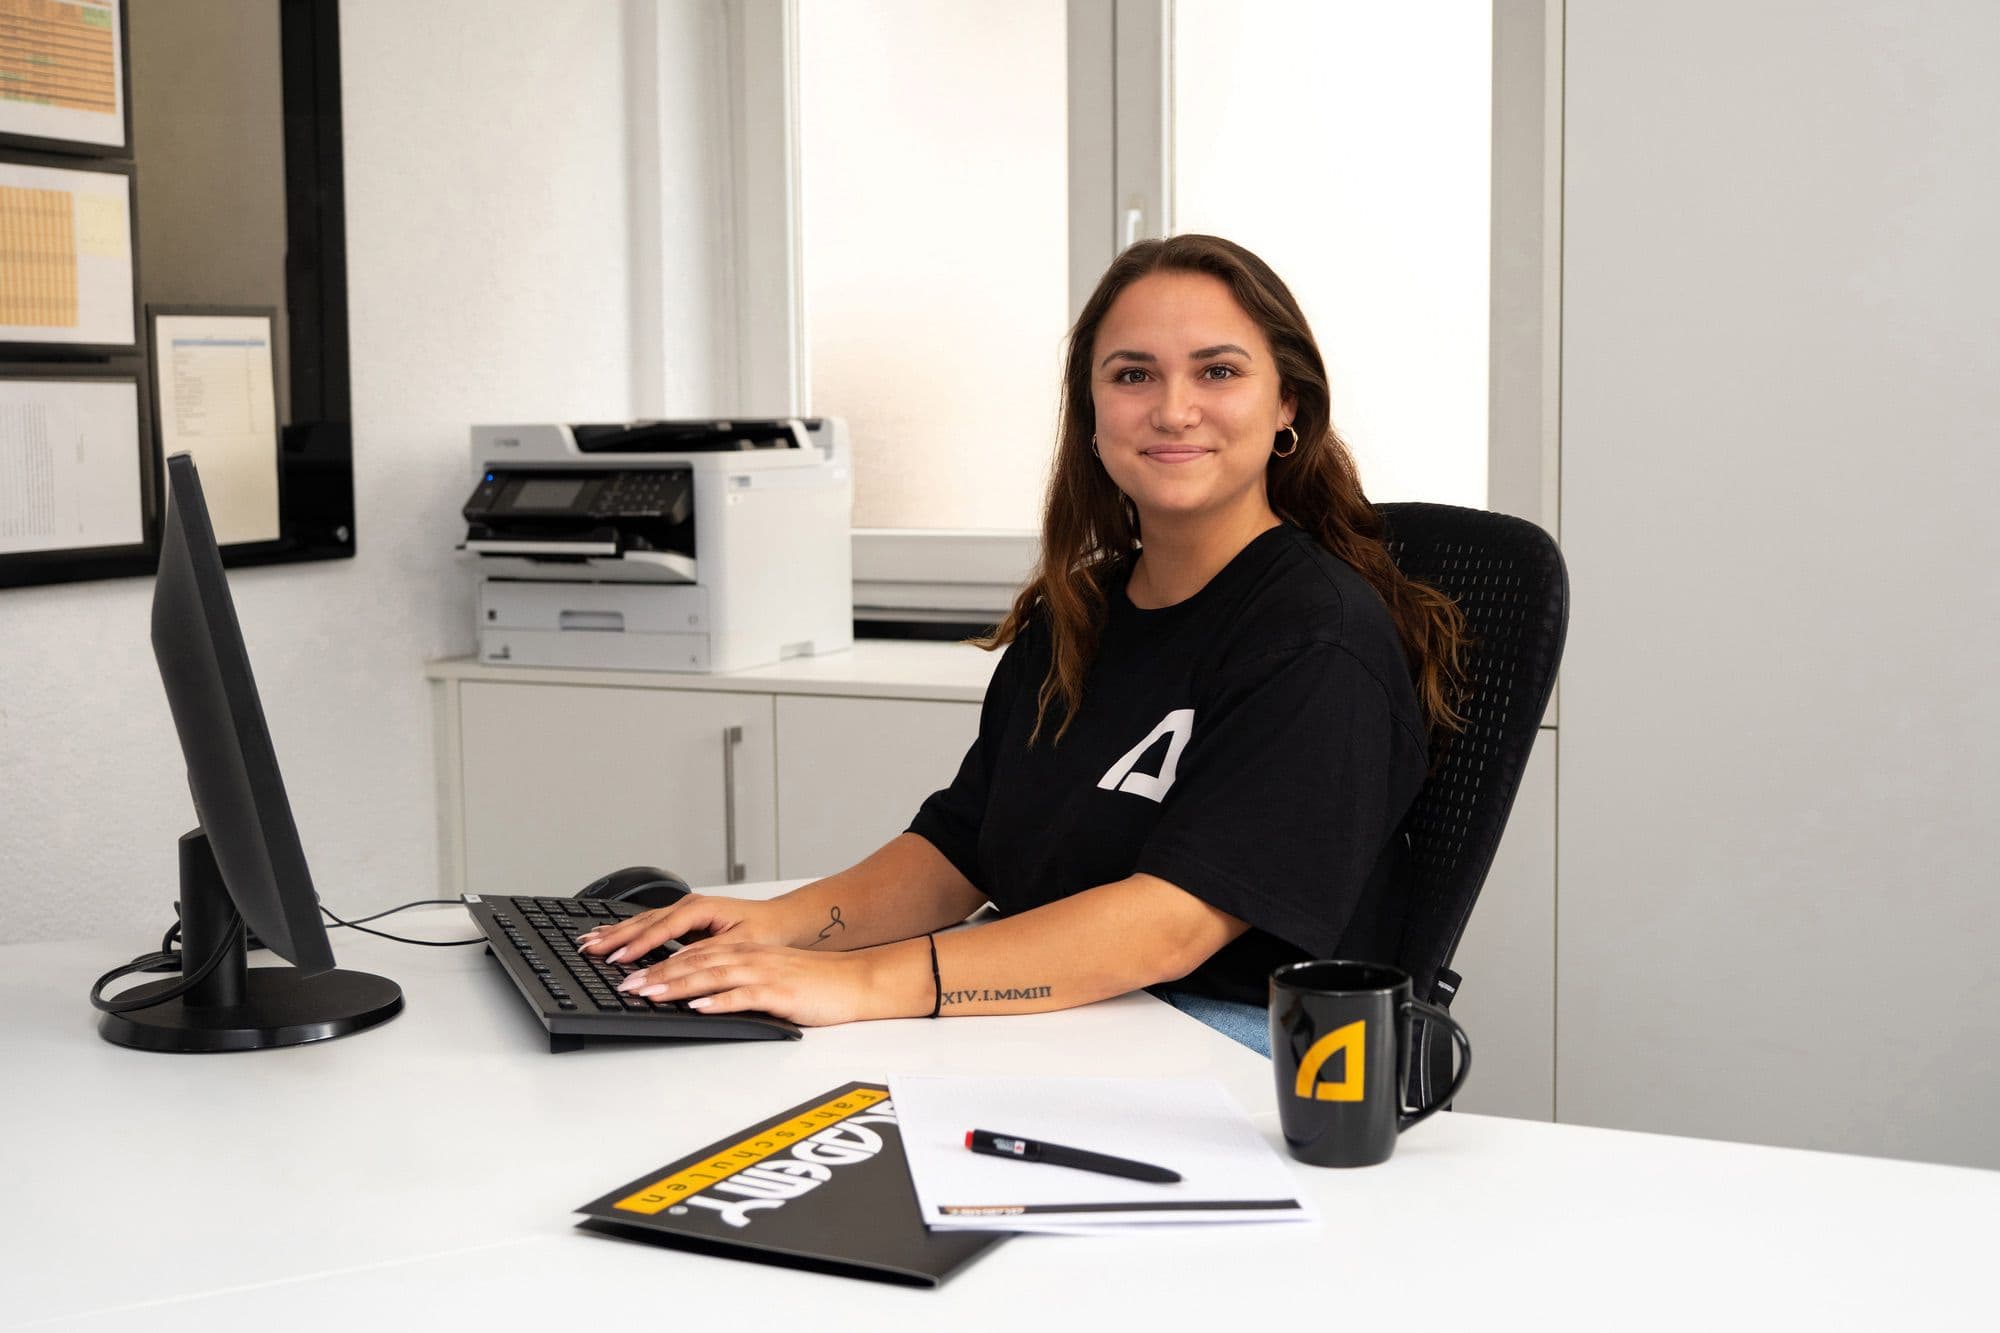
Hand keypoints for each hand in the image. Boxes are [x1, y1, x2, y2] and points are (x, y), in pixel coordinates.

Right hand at [575, 893, 800, 965]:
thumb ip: (707, 952)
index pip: (662, 929)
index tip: (618, 959)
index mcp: (701, 908)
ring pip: (642, 922)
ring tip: (589, 942)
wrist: (780, 921)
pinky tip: (610, 935)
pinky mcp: (682, 921)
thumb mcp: (740, 943)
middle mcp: (688, 906)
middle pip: (645, 923)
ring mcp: (683, 911)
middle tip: (589, 950)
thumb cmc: (765, 930)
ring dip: (615, 933)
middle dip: (615, 937)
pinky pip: (649, 926)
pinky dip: (627, 932)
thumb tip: (677, 963)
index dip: (638, 945)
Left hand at [614, 938, 928, 1027]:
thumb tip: (695, 995)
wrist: (857, 982)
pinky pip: (745, 995)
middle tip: (624, 985)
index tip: (627, 974)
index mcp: (743, 952)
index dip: (656, 962)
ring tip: (649, 994)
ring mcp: (764, 973)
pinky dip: (720, 1000)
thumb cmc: (815, 984)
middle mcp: (749, 957)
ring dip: (677, 985)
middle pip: (693, 962)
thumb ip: (732, 981)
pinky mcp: (780, 992)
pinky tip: (699, 1006)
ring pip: (712, 974)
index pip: (691, 955)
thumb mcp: (767, 976)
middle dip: (655, 974)